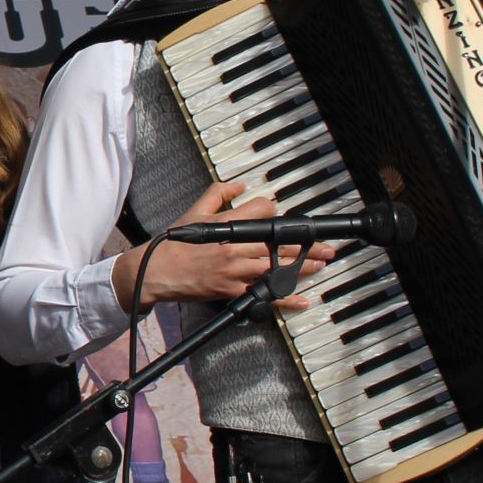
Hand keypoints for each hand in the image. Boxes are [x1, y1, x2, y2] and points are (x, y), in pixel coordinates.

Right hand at [111, 182, 333, 312]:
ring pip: (277, 268)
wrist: (156, 272)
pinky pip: (263, 295)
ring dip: (303, 267)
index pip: (264, 211)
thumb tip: (239, 183)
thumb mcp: (195, 210)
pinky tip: (302, 299)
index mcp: (228, 224)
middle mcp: (235, 248)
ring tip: (322, 264)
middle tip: (326, 247)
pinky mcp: (232, 291)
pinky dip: (285, 299)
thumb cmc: (174, 242)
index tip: (282, 215)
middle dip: (306, 245)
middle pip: (280, 244)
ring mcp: (235, 271)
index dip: (276, 211)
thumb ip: (219, 192)